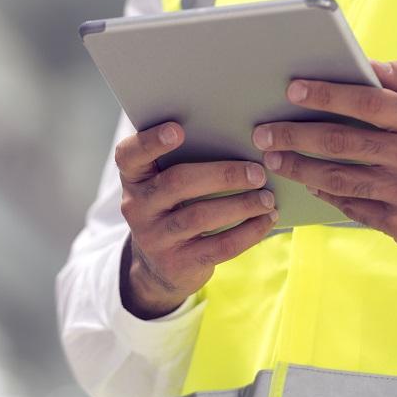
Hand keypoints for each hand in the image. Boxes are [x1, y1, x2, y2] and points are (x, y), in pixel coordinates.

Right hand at [115, 122, 278, 318]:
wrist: (158, 266)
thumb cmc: (172, 207)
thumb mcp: (163, 184)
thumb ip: (182, 160)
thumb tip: (237, 137)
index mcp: (134, 178)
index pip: (129, 155)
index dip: (151, 141)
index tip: (178, 130)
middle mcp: (137, 206)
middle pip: (178, 183)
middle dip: (223, 175)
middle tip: (257, 172)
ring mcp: (155, 238)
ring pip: (201, 216)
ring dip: (241, 205)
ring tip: (267, 197)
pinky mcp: (178, 263)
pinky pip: (219, 246)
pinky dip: (248, 231)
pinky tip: (266, 219)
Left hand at [252, 61, 396, 259]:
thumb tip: (364, 61)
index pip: (369, 102)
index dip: (327, 94)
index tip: (293, 89)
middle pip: (343, 143)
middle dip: (296, 136)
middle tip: (263, 132)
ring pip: (339, 179)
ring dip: (300, 168)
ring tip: (273, 158)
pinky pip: (351, 206)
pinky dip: (325, 193)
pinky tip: (306, 183)